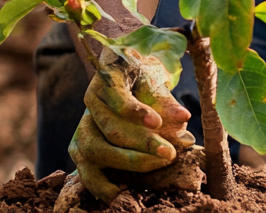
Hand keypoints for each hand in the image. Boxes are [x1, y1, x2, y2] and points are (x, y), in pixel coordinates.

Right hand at [68, 46, 195, 201]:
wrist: (126, 76)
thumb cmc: (141, 76)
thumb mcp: (154, 80)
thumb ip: (166, 101)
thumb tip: (184, 118)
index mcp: (106, 79)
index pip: (117, 97)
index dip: (136, 112)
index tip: (158, 123)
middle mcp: (91, 103)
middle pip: (110, 129)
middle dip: (142, 144)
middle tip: (169, 153)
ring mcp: (82, 127)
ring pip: (96, 151)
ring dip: (127, 164)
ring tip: (154, 167)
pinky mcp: (80, 149)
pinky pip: (86, 172)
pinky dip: (102, 184)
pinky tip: (124, 189)